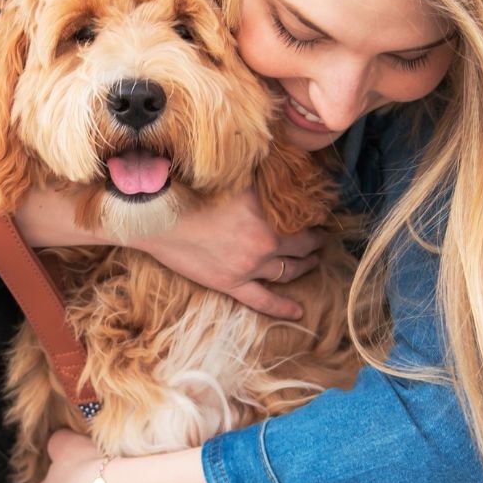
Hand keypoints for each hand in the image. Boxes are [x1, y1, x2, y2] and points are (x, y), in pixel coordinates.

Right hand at [133, 186, 325, 318]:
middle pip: (301, 246)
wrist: (159, 217)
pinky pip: (263, 301)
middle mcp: (264, 243)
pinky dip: (282, 308)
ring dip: (305, 267)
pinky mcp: (231, 284)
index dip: (315, 218)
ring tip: (313, 262)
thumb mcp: (233, 177)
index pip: (303, 219)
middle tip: (323, 239)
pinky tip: (299, 313)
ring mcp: (249, 267)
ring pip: (288, 271)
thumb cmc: (192, 189)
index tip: (322, 216)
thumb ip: (259, 179)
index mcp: (267, 215)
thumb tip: (279, 169)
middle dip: (315, 243)